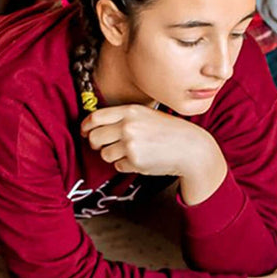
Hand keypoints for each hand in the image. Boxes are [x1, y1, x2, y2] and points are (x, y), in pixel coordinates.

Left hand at [81, 105, 222, 179]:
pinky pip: (118, 166)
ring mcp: (131, 144)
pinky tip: (141, 160)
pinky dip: (126, 165)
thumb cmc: (170, 132)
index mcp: (130, 111)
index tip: (86, 132)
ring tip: (131, 153)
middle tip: (103, 147)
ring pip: (105, 154)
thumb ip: (124, 118)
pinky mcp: (135, 161)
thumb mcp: (147, 115)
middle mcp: (127, 126)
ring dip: (114, 156)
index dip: (86, 127)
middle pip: (95, 137)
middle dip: (96, 144)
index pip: (95, 118)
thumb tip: (97, 127)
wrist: (191, 148)